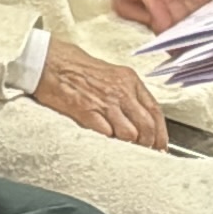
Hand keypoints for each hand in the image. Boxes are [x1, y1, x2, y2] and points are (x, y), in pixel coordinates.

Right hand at [32, 42, 165, 148]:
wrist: (51, 62)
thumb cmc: (78, 69)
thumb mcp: (112, 75)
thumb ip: (128, 94)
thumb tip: (141, 119)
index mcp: (129, 80)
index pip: (155, 111)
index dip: (161, 133)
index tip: (161, 146)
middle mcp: (121, 91)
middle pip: (146, 126)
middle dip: (147, 143)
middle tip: (142, 151)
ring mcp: (104, 102)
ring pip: (129, 134)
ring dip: (127, 144)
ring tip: (121, 145)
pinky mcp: (87, 111)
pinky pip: (107, 134)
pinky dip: (108, 140)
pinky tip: (104, 139)